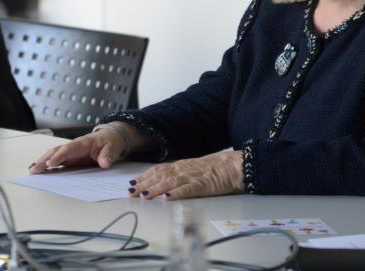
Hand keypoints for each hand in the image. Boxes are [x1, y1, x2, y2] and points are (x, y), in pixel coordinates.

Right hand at [29, 128, 127, 172]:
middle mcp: (73, 147)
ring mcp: (70, 153)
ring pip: (53, 155)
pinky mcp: (70, 158)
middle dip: (44, 160)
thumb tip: (104, 163)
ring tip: (32, 171)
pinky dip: (47, 165)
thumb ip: (108, 155)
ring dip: (42, 162)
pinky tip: (40, 172)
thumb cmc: (110, 142)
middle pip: (56, 151)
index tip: (51, 163)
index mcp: (83, 143)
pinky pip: (56, 161)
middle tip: (35, 169)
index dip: (59, 156)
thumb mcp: (113, 148)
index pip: (69, 149)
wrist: (110, 138)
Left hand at [129, 150, 243, 199]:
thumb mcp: (191, 167)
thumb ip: (177, 173)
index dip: (143, 177)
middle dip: (143, 185)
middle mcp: (183, 170)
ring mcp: (192, 177)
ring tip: (144, 196)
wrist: (233, 166)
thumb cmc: (214, 168)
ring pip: (169, 183)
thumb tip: (161, 180)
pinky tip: (167, 198)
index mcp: (180, 166)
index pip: (157, 171)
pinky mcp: (203, 185)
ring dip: (155, 189)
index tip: (131, 184)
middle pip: (159, 177)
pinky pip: (188, 190)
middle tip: (131, 192)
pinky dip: (176, 194)